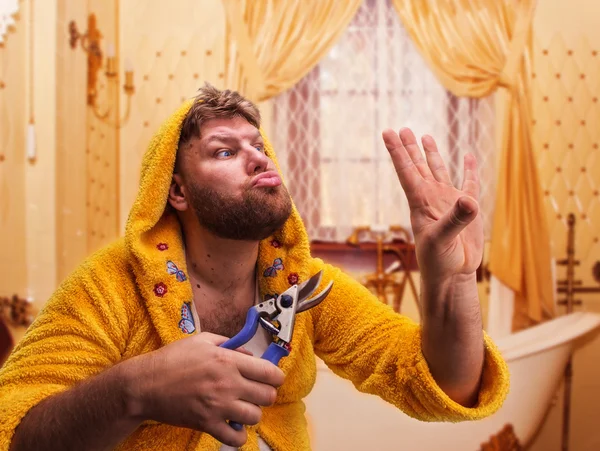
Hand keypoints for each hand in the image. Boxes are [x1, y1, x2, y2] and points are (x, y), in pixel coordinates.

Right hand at [121, 332, 283, 446]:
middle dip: (265, 393)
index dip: (276, 375)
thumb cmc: (171, 360)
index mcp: (227, 361)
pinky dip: (238, 434)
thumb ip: (230, 344)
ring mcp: (218, 406)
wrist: (145, 385)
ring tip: (242, 407)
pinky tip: (233, 425)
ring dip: (252, 412)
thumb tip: (249, 355)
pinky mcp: (207, 424)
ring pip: (255, 417)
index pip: (269, 372)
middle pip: (267, 396)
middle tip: (256, 391)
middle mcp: (227, 384)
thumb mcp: (202, 341)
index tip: (273, 377)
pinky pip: (235, 438)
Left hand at [382, 128, 482, 281]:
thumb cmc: (440, 261)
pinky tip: (468, 157)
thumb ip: (455, 220)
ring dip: (432, 155)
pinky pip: (469, 184)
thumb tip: (469, 200)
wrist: (453, 275)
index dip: (397, 152)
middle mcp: (432, 198)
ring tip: (425, 136)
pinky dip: (469, 170)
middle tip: (402, 129)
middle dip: (410, 148)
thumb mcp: (443, 240)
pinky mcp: (467, 209)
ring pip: (439, 171)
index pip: (406, 171)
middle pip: (418, 167)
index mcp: (421, 203)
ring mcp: (448, 202)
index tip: (387, 132)